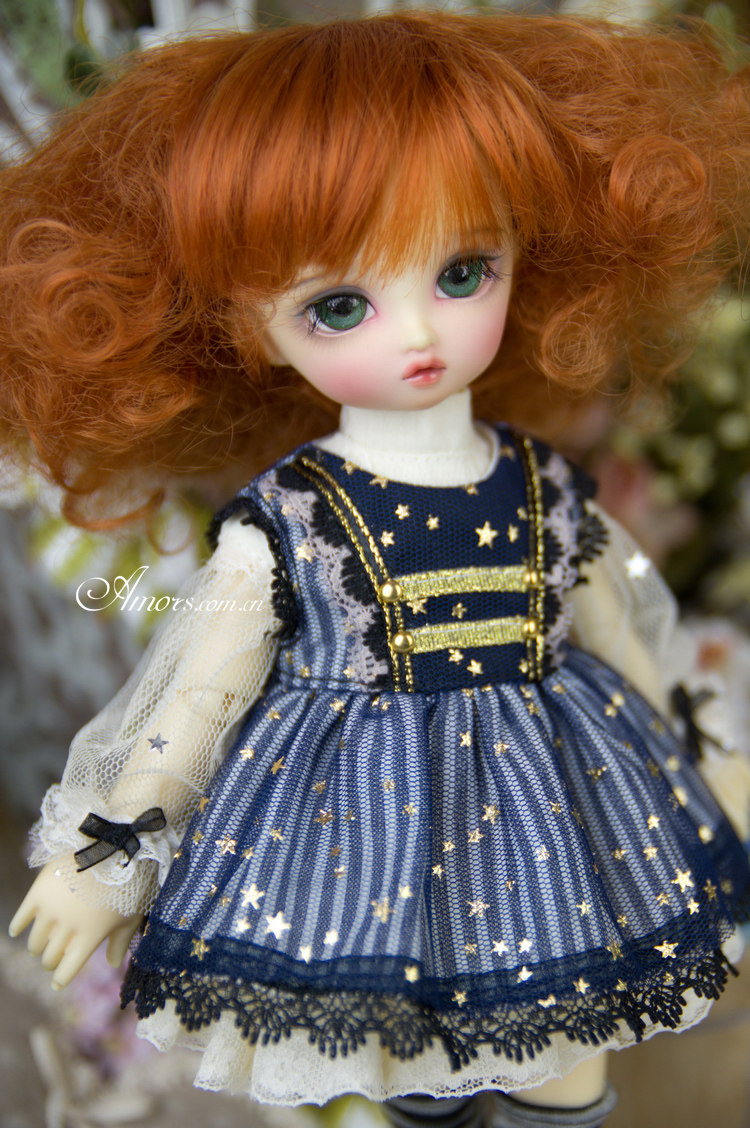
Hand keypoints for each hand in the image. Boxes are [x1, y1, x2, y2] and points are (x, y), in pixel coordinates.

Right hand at [9, 860, 142, 988]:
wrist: (114, 843)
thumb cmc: (130, 881)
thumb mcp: (132, 914)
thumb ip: (120, 942)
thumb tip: (112, 963)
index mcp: (90, 938)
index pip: (67, 972)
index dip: (61, 980)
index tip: (58, 982)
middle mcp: (67, 929)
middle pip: (50, 958)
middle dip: (51, 962)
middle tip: (52, 960)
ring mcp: (51, 911)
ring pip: (35, 942)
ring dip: (38, 947)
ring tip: (40, 946)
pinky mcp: (38, 892)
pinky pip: (21, 917)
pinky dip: (18, 926)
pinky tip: (17, 931)